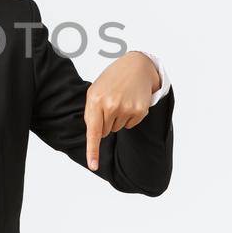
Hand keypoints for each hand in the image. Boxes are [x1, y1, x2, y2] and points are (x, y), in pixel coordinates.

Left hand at [83, 51, 161, 170]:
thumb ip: (91, 114)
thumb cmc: (112, 80)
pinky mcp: (140, 111)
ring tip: (121, 100)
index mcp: (96, 100)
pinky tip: (130, 102)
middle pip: (104, 131)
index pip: (93, 131)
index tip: (93, 165)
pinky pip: (129, 125)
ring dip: (117, 119)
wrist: (136, 66)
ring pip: (117, 129)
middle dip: (105, 121)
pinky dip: (129, 117)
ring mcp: (127, 108)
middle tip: (110, 103)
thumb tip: (97, 136)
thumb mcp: (94, 91)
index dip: (93, 151)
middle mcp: (112, 105)